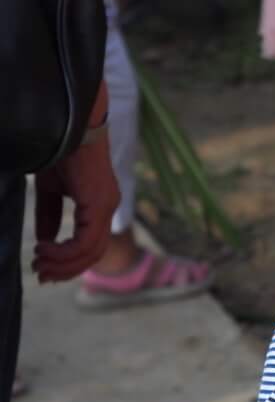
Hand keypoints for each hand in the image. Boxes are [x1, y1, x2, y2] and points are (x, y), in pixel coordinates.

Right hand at [32, 127, 118, 282]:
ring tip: (39, 263)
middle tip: (41, 274)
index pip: (92, 245)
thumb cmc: (60, 153)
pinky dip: (64, 250)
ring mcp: (107, 207)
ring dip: (62, 263)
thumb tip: (47, 241)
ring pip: (90, 251)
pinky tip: (43, 248)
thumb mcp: (51, 191)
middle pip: (93, 254)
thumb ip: (50, 216)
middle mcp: (109, 208)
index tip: (45, 269)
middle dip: (66, 269)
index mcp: (101, 206)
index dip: (70, 262)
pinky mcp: (99, 204)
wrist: (69, 127)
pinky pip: (85, 241)